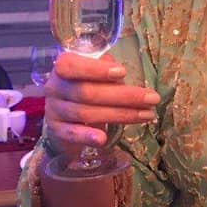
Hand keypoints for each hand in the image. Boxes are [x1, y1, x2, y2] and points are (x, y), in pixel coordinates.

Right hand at [44, 52, 158, 154]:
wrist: (64, 112)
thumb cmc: (87, 83)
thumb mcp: (95, 72)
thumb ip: (106, 69)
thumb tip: (122, 77)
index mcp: (63, 68)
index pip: (72, 66)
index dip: (96, 69)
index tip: (123, 72)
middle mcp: (55, 88)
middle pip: (88, 93)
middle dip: (124, 96)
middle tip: (153, 98)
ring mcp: (54, 111)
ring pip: (86, 113)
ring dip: (120, 115)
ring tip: (147, 114)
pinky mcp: (57, 130)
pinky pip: (72, 134)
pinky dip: (87, 137)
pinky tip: (103, 139)